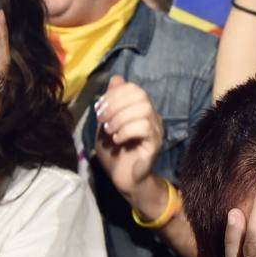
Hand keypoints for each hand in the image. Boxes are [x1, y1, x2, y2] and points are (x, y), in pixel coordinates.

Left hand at [94, 75, 165, 209]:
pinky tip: (117, 140)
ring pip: (143, 110)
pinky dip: (126, 131)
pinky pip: (144, 127)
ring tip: (109, 131)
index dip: (114, 94)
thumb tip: (117, 78)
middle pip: (140, 96)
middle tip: (102, 120)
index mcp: (141, 110)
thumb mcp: (106, 123)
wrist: (121, 178)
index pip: (134, 89)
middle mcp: (153, 117)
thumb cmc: (114, 152)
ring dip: (120, 118)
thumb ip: (111, 102)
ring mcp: (156, 130)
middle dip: (115, 105)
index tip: (99, 108)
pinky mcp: (155, 144)